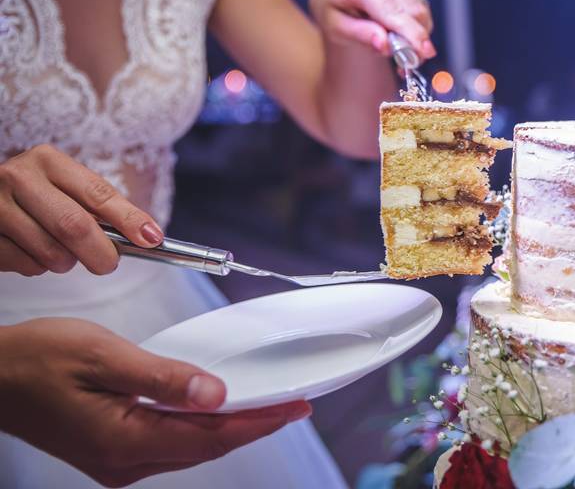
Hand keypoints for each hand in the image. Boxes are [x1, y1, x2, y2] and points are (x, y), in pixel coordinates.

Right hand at [0, 144, 163, 275]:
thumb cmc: (33, 196)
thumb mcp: (62, 187)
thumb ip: (96, 207)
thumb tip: (145, 236)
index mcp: (48, 161)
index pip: (98, 193)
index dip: (129, 219)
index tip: (152, 238)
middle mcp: (18, 177)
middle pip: (74, 226)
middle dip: (100, 253)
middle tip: (108, 264)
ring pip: (50, 252)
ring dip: (65, 262)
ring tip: (60, 251)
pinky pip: (24, 265)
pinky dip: (36, 267)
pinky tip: (30, 251)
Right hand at [0, 318, 310, 486]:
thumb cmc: (37, 360)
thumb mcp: (103, 356)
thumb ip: (163, 377)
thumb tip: (214, 394)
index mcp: (124, 440)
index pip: (211, 437)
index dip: (259, 422)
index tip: (294, 407)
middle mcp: (124, 462)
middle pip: (206, 447)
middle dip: (254, 425)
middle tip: (294, 404)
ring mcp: (118, 461)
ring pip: (191, 448)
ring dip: (230, 427)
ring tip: (267, 406)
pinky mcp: (114, 451)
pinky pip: (172, 443)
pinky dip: (201, 426)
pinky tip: (217, 410)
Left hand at [308, 0, 435, 60]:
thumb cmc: (335, 11)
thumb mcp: (336, 28)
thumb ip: (360, 35)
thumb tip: (385, 45)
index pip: (391, 10)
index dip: (410, 32)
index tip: (424, 52)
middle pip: (414, 10)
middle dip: (416, 39)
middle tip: (408, 61)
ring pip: (422, 10)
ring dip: (417, 33)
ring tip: (398, 46)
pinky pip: (423, 7)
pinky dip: (418, 24)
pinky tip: (402, 31)